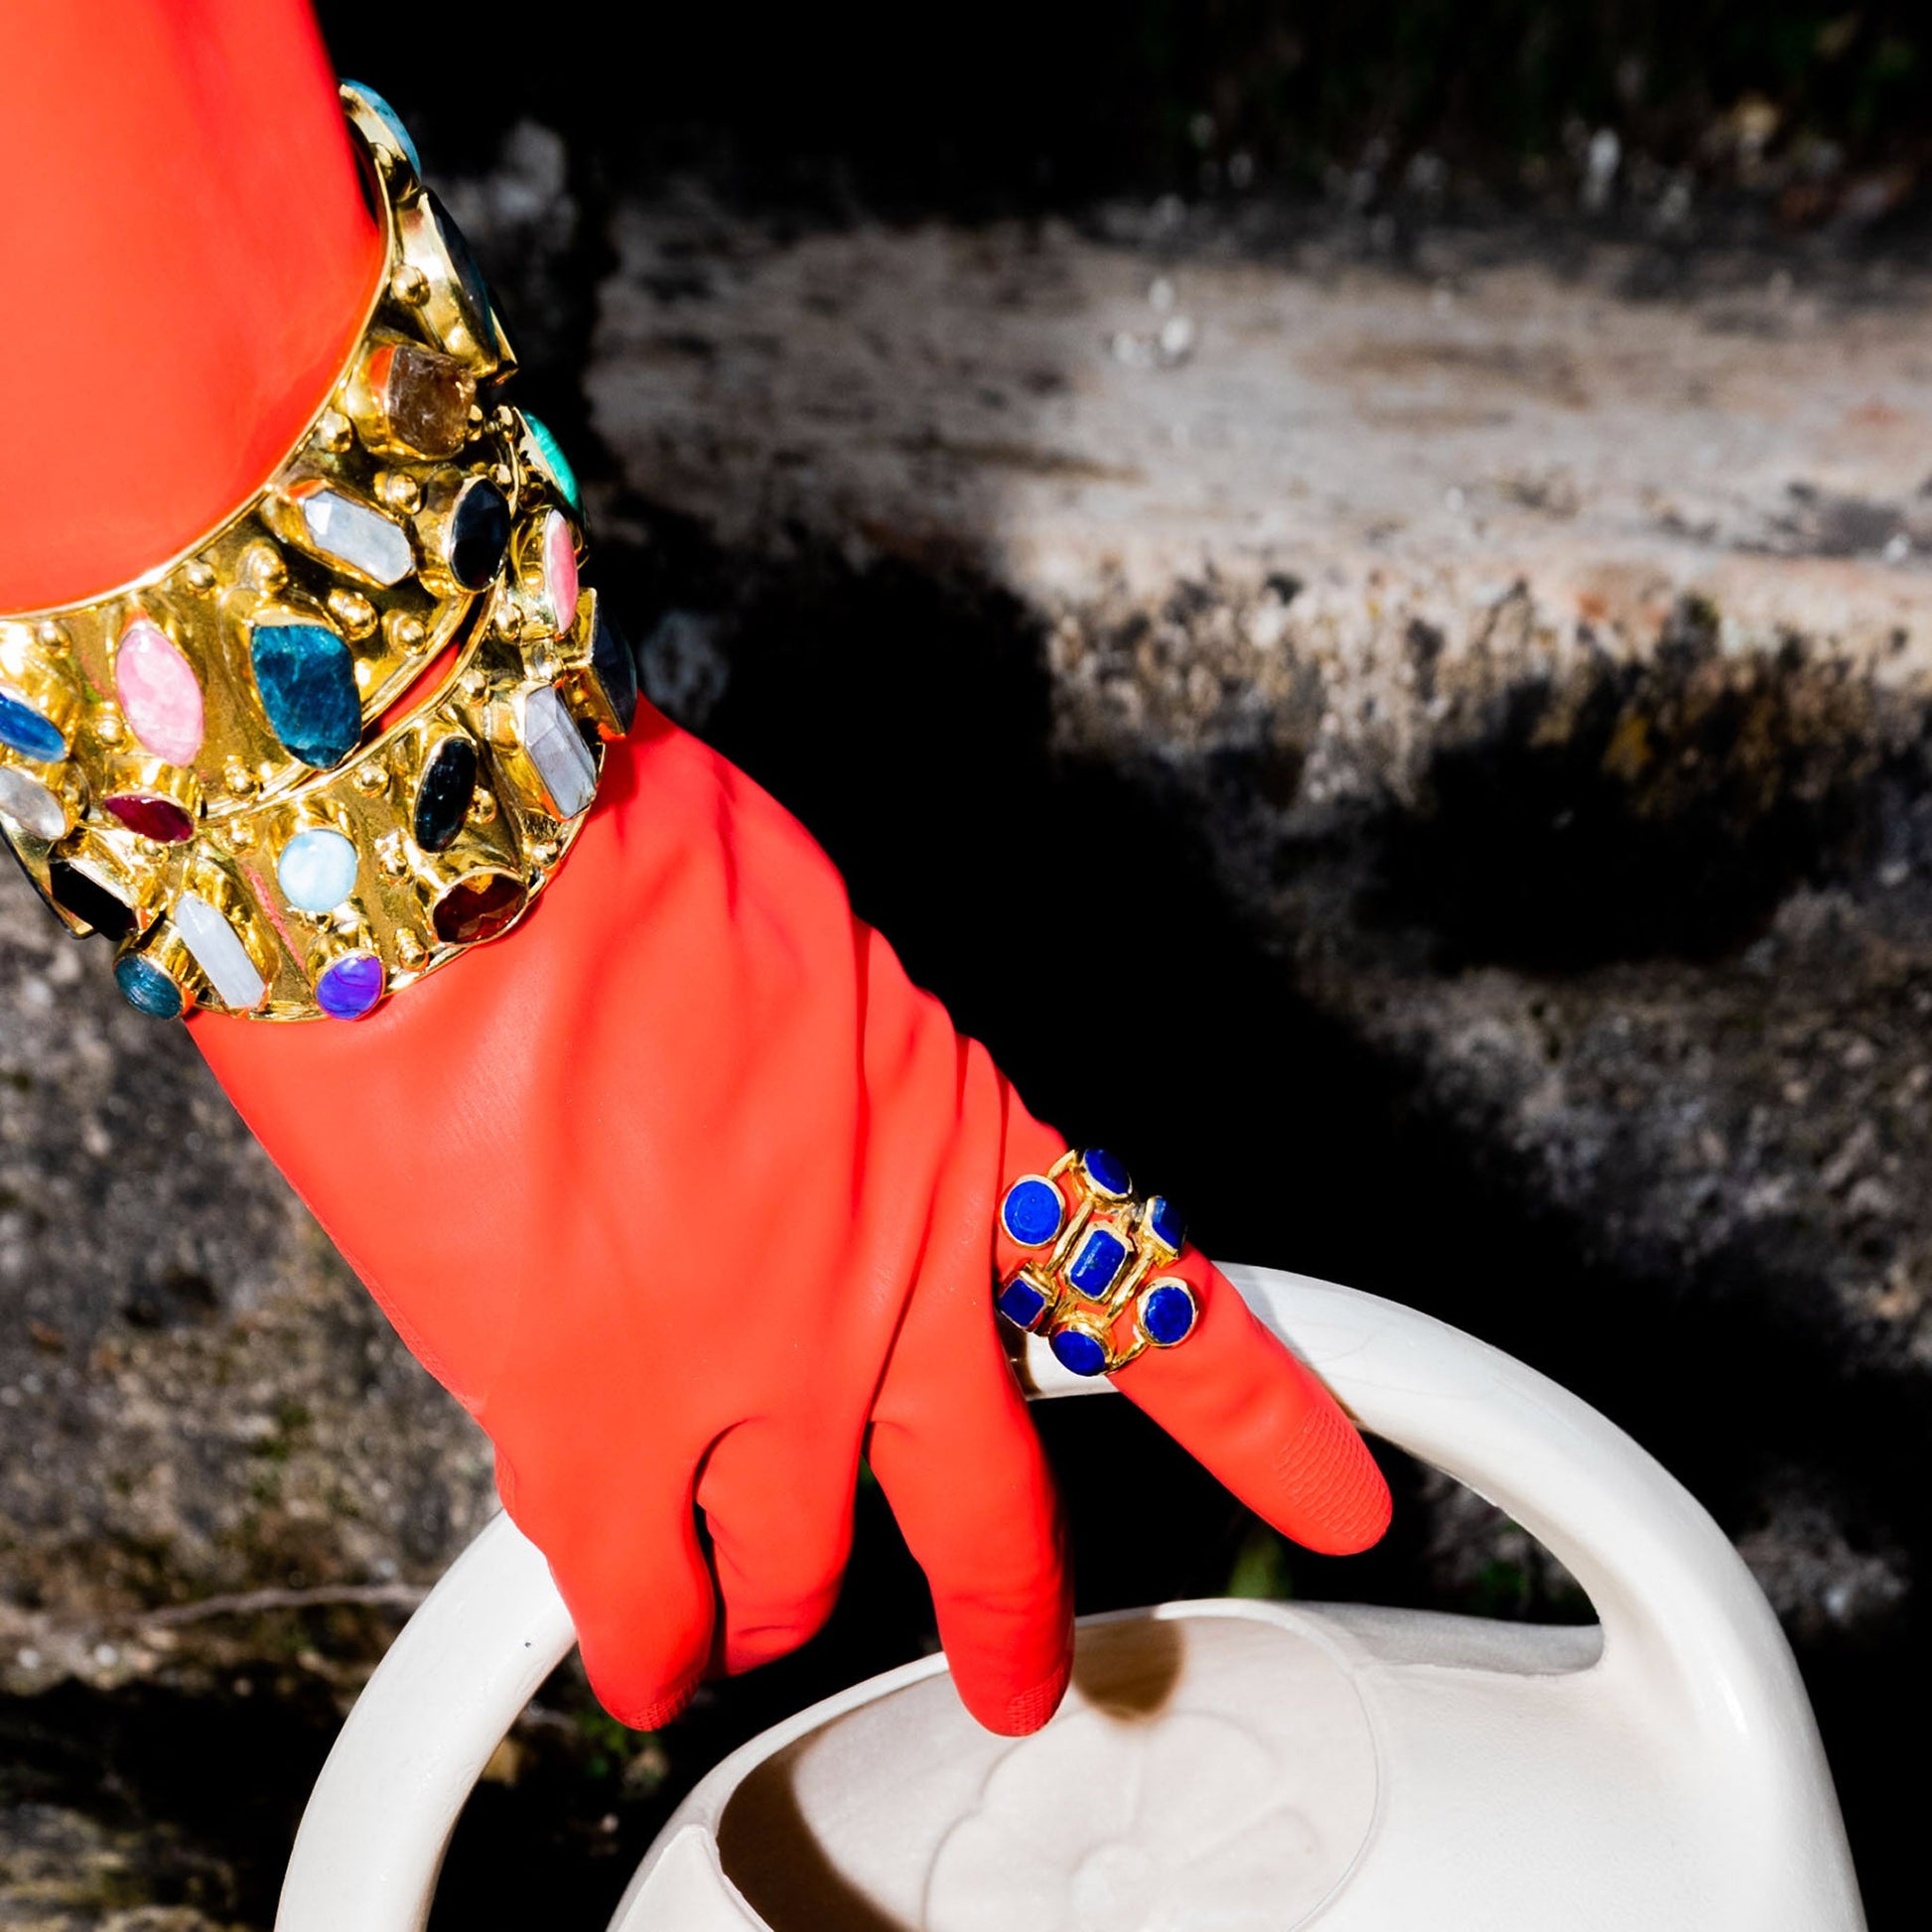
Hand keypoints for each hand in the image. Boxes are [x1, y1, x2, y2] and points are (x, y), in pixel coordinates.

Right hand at [197, 704, 1389, 1734]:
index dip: (1254, 1414)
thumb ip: (826, 1069)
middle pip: (983, 1503)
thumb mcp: (805, 951)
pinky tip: (643, 1653)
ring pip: (795, 1571)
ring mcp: (752, 1382)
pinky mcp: (599, 1433)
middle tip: (1020, 1670)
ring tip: (752, 1630)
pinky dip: (643, 1639)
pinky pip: (639, 1601)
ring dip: (776, 1604)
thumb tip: (784, 1099)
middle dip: (1007, 1601)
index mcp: (962, 1147)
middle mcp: (885, 1293)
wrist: (477, 881)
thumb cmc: (631, 863)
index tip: (1331, 1486)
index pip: (1148, 1305)